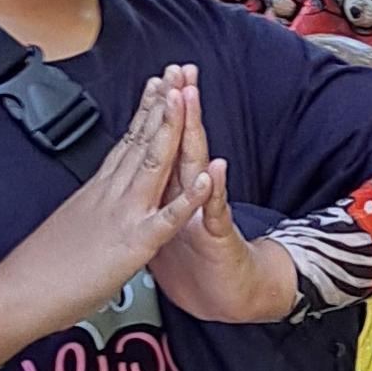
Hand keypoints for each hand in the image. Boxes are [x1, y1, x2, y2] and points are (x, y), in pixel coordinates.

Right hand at [0, 71, 226, 364]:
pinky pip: (168, 218)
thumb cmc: (40, 269)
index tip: (158, 84)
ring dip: (173, 128)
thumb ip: (89, 209)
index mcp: (97, 191)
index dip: (145, 111)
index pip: (126, 141)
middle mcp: (110, 194)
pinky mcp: (133, 244)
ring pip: (153, 163)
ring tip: (186, 95)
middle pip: (141, 140)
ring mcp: (123, 215)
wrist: (16, 293)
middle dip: (163, 103)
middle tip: (177, 70)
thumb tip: (93, 204)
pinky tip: (208, 177)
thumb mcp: (69, 226)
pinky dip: (190, 197)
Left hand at [146, 71, 300, 326]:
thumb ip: (157, 204)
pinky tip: (214, 172)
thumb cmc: (198, 268)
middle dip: (182, 107)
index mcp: (174, 195)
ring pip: (199, 169)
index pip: (164, 146)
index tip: (156, 79)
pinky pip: (213, 216)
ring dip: (196, 133)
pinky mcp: (217, 241)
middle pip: (184, 145)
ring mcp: (207, 216)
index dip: (158, 114)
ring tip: (192, 99)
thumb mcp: (165, 232)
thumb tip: (140, 185)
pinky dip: (212, 194)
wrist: (232, 299)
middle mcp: (194, 198)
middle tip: (180, 71)